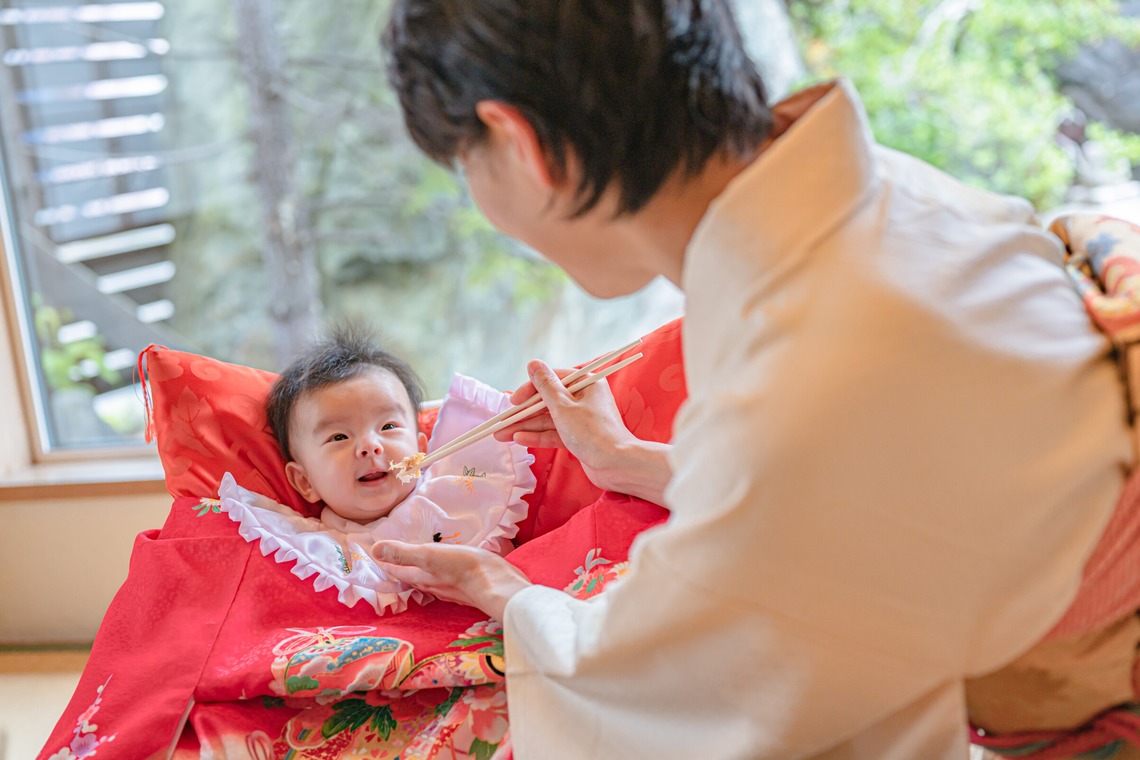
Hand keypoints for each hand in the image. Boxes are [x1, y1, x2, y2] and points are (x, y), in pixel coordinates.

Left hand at [371, 540, 530, 620]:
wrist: (499, 586)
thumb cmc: (464, 568)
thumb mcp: (430, 555)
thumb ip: (404, 553)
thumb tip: (374, 550)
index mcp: (423, 578)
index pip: (399, 573)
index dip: (387, 565)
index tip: (377, 558)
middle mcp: (435, 587)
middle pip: (414, 579)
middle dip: (403, 570)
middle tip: (395, 561)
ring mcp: (452, 590)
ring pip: (431, 582)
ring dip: (423, 574)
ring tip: (419, 564)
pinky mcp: (468, 588)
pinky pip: (449, 581)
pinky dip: (442, 574)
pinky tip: (449, 569)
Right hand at [494, 360, 672, 502]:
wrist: (616, 464)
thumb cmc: (592, 432)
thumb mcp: (563, 406)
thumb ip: (545, 386)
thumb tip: (533, 364)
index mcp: (586, 383)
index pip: (552, 379)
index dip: (529, 389)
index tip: (513, 401)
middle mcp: (584, 398)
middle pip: (547, 401)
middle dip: (523, 413)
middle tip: (501, 422)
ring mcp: (582, 419)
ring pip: (548, 419)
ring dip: (526, 426)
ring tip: (501, 435)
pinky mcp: (579, 437)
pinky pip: (555, 433)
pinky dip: (538, 436)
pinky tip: (519, 439)